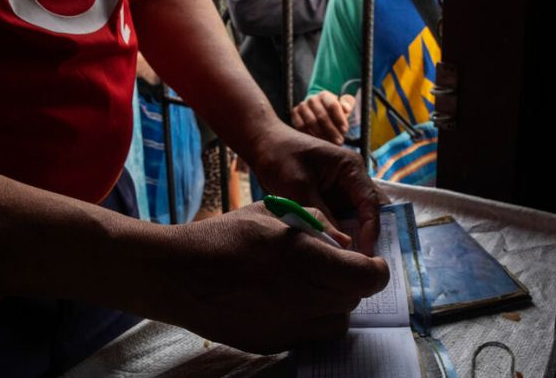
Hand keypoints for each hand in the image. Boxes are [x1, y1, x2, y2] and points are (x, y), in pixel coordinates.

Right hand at [149, 203, 388, 352]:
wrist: (181, 274)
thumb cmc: (227, 236)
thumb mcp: (274, 213)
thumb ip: (315, 225)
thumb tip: (342, 240)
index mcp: (306, 260)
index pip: (367, 277)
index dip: (375, 269)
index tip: (370, 261)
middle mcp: (303, 299)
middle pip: (354, 299)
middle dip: (350, 282)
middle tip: (332, 266)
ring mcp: (289, 327)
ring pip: (336, 322)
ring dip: (333, 303)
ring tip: (308, 283)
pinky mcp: (274, 343)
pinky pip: (309, 334)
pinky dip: (308, 318)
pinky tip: (283, 298)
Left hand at [247, 123, 388, 255]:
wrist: (263, 146)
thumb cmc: (281, 157)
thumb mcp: (298, 186)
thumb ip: (320, 214)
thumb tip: (340, 245)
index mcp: (351, 168)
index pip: (370, 201)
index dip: (371, 228)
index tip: (366, 253)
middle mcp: (353, 180)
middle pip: (370, 211)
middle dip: (369, 236)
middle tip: (365, 263)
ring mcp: (343, 191)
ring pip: (357, 219)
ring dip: (355, 238)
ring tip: (352, 263)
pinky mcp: (331, 201)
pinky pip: (341, 221)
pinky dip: (340, 236)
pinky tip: (335, 254)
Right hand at [291, 91, 355, 144]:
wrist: (314, 108)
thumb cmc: (331, 111)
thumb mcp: (340, 106)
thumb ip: (346, 106)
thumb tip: (346, 109)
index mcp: (324, 95)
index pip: (333, 106)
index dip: (339, 119)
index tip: (345, 130)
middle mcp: (312, 99)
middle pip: (322, 116)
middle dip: (332, 131)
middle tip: (339, 141)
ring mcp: (302, 106)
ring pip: (311, 122)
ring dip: (321, 135)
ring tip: (330, 144)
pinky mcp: (294, 114)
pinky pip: (301, 126)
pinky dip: (309, 135)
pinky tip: (317, 142)